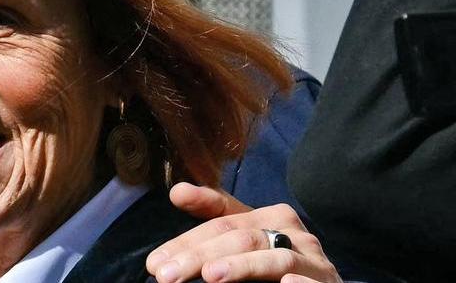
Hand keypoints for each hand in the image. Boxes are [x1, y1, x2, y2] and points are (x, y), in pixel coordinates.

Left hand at [146, 183, 340, 282]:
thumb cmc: (276, 260)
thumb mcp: (245, 236)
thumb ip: (214, 216)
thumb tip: (177, 192)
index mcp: (268, 216)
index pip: (219, 223)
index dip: (185, 241)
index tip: (155, 261)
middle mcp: (291, 232)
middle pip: (239, 238)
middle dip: (199, 257)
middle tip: (167, 275)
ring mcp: (312, 259)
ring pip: (273, 258)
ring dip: (241, 266)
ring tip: (210, 276)